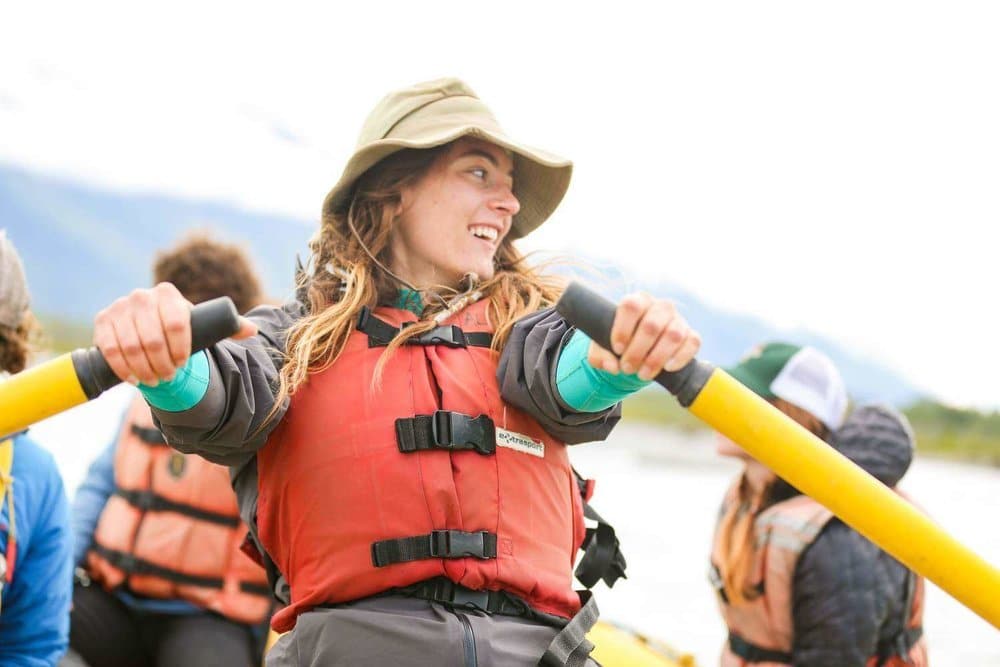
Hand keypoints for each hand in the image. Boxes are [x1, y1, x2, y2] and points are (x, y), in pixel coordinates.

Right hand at [93, 282, 256, 385]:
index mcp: (167, 293)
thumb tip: (252, 331)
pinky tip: (134, 378)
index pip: (176, 323)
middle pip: (152, 338)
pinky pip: (109, 348)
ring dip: (144, 368)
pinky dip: (123, 367)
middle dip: (162, 363)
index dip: (180, 348)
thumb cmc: (182, 328)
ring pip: (130, 345)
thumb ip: (229, 326)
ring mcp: (119, 307)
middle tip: (169, 377)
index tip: (183, 364)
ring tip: (155, 380)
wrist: (150, 327)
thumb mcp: (204, 325)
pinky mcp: (102, 321)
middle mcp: (140, 296)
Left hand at [587, 292, 700, 380]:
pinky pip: (692, 343)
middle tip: (627, 368)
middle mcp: (660, 306)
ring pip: (673, 335)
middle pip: (652, 325)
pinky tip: (667, 368)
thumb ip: (599, 355)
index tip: (617, 349)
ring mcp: (678, 320)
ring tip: (643, 374)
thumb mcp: (604, 347)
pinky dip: (680, 357)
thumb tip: (612, 366)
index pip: (631, 306)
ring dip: (656, 359)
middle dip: (637, 352)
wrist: (643, 350)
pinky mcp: (691, 335)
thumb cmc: (622, 343)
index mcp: (637, 301)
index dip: (623, 329)